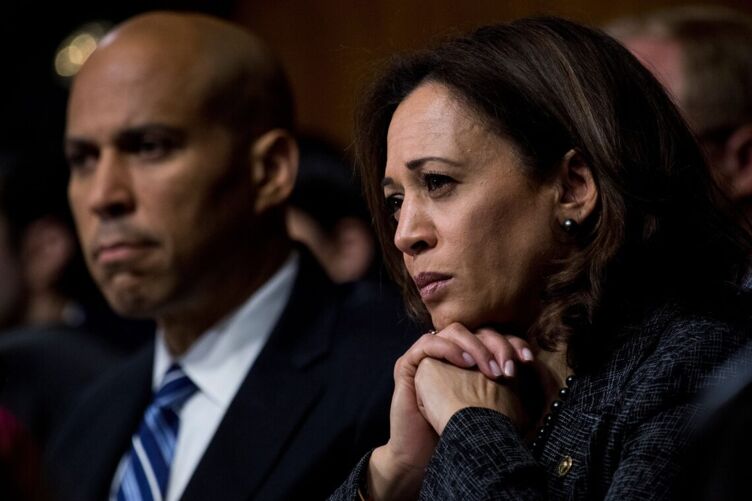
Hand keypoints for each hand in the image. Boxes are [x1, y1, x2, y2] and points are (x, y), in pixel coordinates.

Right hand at [367, 324, 533, 498]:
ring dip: (476, 346)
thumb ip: (504, 385)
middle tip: (509, 368)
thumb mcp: (488, 406)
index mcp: (467, 358)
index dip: (511, 342)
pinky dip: (449, 348)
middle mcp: (447, 352)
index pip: (492, 337)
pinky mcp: (407, 364)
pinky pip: (428, 343)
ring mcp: (426, 357)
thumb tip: (534, 371)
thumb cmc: (457, 434)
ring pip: (454, 331)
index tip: (528, 359)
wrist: (423, 455)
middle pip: (475, 329)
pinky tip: (465, 364)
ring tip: (490, 370)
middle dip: (498, 345)